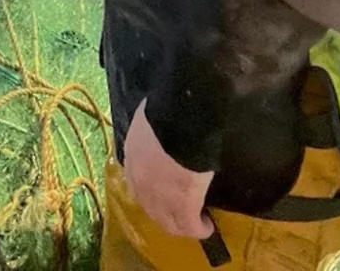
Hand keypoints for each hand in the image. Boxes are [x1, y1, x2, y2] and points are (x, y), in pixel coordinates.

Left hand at [123, 100, 214, 239]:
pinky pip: (189, 227)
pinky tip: (207, 226)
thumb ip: (152, 124)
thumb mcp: (152, 115)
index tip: (165, 190)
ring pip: (167, 222)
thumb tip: (162, 117)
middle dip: (165, 212)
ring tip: (196, 222)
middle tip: (180, 210)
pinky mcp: (183, 206)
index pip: (137, 181)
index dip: (151, 189)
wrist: (182, 120)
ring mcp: (159, 197)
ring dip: (181, 224)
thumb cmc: (169, 110)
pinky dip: (199, 229)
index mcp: (132, 154)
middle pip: (150, 207)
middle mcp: (140, 181)